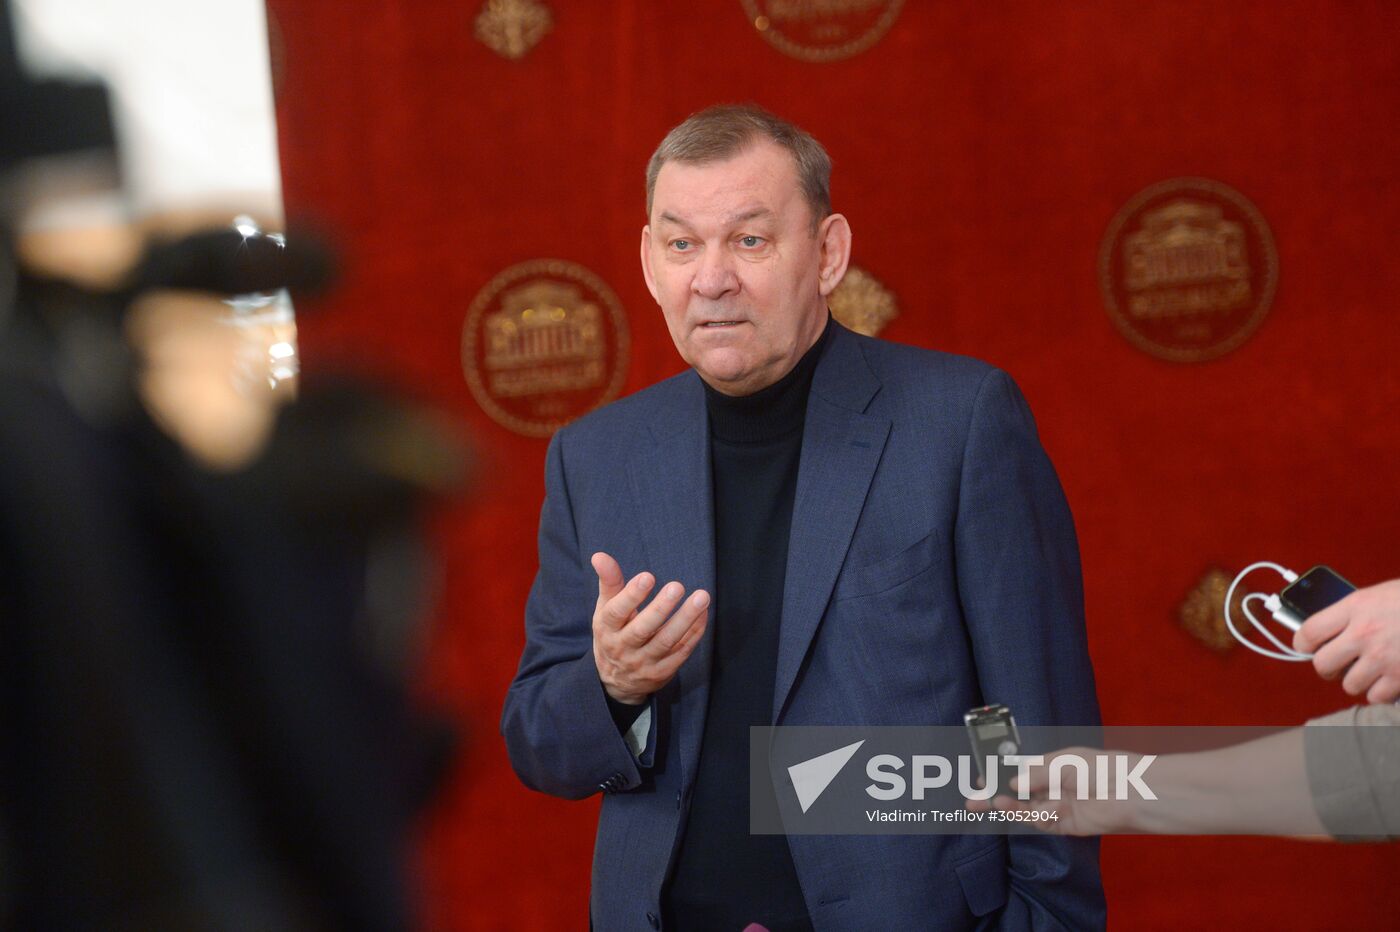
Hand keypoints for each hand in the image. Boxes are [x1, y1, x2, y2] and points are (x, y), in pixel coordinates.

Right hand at [591, 551, 708, 705]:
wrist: (616, 680)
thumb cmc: (613, 633)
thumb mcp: (605, 609)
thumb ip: (609, 582)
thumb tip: (599, 555)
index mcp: (607, 629)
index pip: (616, 612)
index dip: (631, 595)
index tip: (648, 576)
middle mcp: (623, 648)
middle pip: (642, 629)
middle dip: (660, 609)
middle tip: (677, 586)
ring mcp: (644, 663)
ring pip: (666, 641)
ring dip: (685, 619)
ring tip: (702, 597)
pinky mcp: (662, 672)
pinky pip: (681, 651)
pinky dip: (694, 632)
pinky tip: (703, 613)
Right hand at [965, 747, 1140, 835]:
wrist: (1130, 793)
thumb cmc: (1101, 768)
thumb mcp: (1062, 762)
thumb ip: (1034, 774)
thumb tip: (1011, 783)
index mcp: (1054, 765)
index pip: (1021, 769)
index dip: (1000, 772)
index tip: (981, 774)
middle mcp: (1054, 786)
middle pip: (1018, 791)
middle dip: (995, 793)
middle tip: (972, 797)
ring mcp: (1059, 805)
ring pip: (1024, 807)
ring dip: (1004, 805)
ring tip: (983, 803)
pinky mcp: (1065, 824)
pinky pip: (1039, 820)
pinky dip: (1025, 814)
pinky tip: (1013, 805)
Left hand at [1294, 578, 1399, 703]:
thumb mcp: (1379, 595)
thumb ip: (1354, 612)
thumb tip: (1331, 629)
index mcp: (1356, 607)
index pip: (1309, 631)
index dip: (1302, 643)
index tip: (1306, 647)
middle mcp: (1364, 634)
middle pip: (1322, 664)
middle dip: (1327, 667)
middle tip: (1336, 664)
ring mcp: (1383, 658)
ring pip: (1349, 684)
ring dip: (1357, 680)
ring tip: (1370, 670)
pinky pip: (1375, 697)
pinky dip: (1380, 692)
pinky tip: (1388, 680)